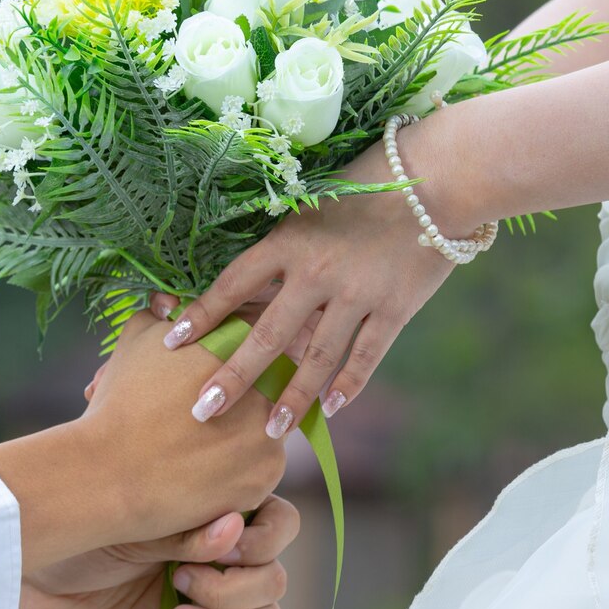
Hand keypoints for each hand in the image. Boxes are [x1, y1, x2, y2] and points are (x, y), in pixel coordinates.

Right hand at [0, 310, 286, 571]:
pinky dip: (240, 467)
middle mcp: (266, 383)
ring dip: (245, 431)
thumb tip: (169, 302)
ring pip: (269, 426)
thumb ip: (159, 313)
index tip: (219, 365)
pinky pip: (262, 466)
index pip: (258, 336)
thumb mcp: (135, 341)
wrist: (109, 471)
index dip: (239, 350)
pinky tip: (206, 467)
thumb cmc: (119, 401)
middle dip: (249, 391)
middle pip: (272, 382)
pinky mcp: (268, 474)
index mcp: (238, 342)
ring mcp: (271, 431)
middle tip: (211, 405)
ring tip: (204, 440)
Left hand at [19, 497, 298, 608]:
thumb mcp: (133, 519)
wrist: (36, 568)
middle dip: (234, 586)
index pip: (279, 520)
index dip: (266, 538)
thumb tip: (233, 527)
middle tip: (179, 580)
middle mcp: (221, 550)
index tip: (226, 547)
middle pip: (275, 574)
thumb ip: (185, 528)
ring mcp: (212, 592)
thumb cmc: (79, 524)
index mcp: (214, 507)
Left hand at [152, 124, 459, 437]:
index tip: (171, 343)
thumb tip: (241, 291)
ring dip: (292, 397)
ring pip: (316, 357)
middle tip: (202, 411)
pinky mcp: (395, 308)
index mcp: (288, 242)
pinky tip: (330, 410)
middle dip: (233, 378)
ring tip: (272, 430)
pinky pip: (366, 356)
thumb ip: (280, 252)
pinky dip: (349, 385)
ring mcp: (356, 294)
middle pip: (266, 335)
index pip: (232, 285)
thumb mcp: (311, 210)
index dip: (201, 315)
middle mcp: (316, 273)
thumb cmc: (365, 188)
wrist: (438, 179)